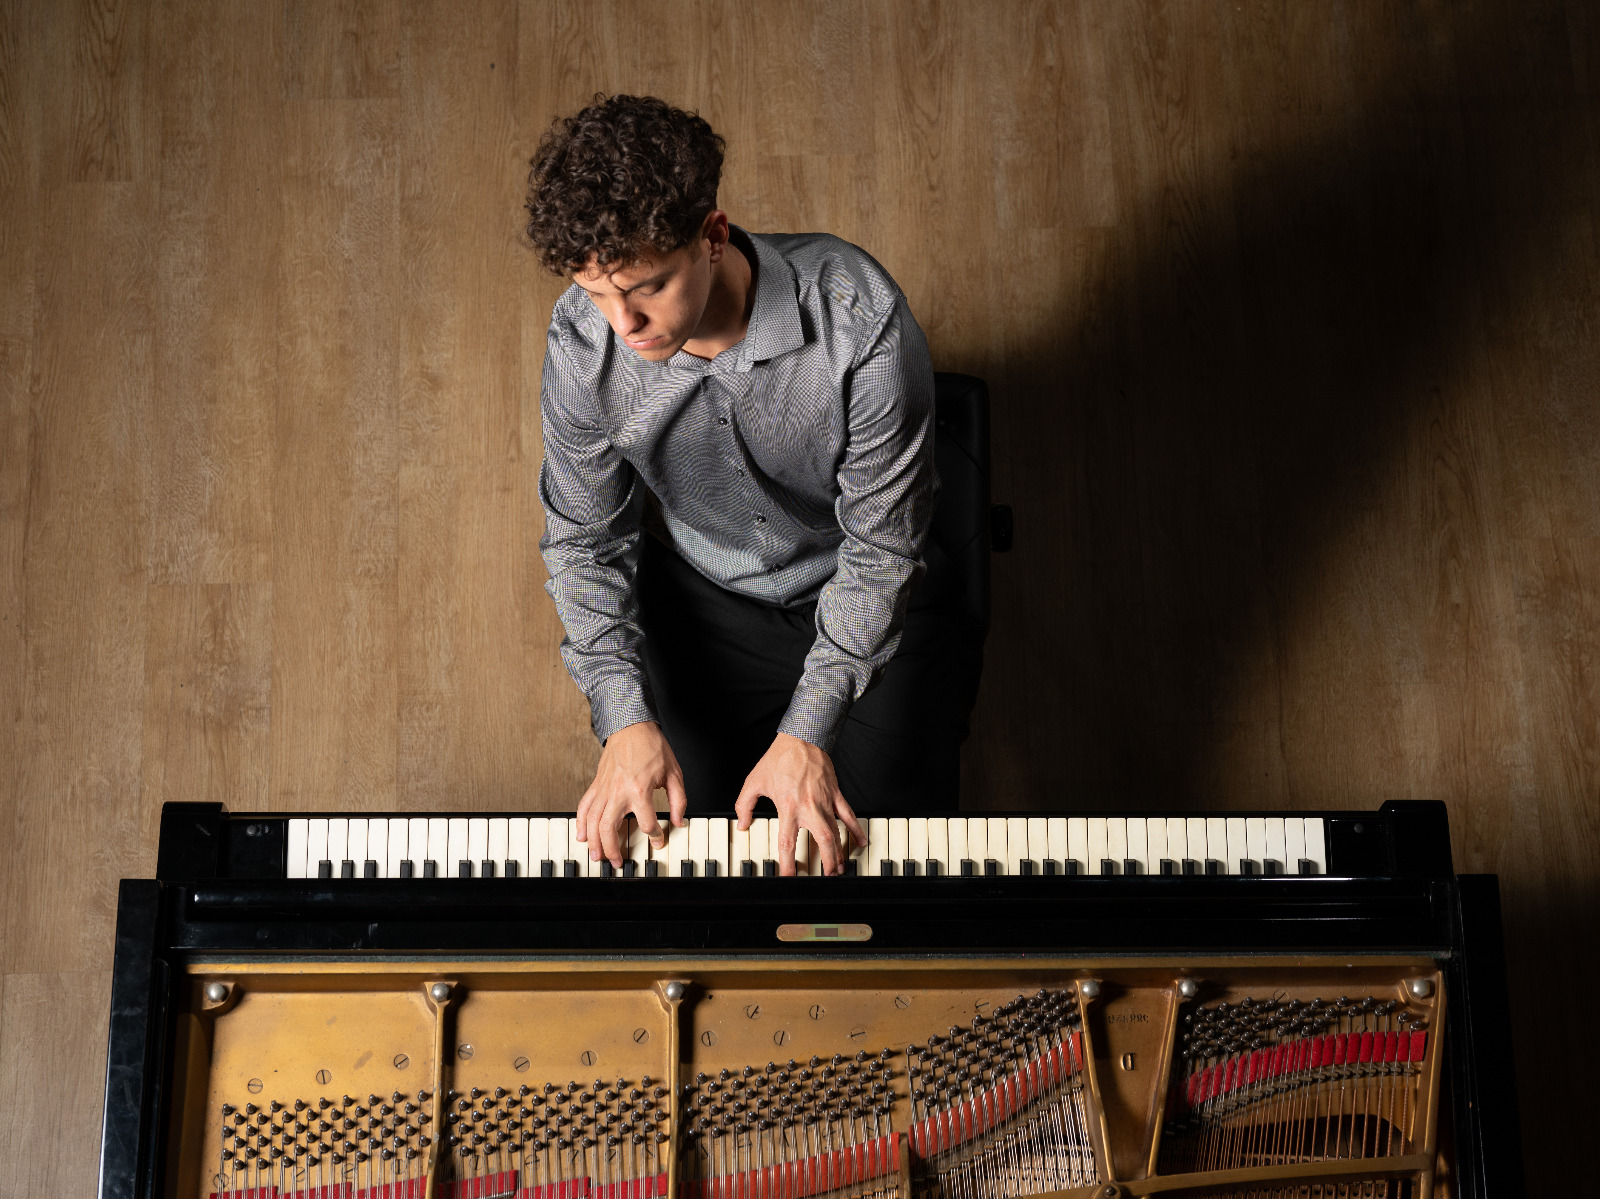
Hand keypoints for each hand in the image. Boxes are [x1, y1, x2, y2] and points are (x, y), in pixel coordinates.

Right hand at [574, 722, 686, 867]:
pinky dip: (581, 822)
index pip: (646, 824)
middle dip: (613, 850)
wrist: (632, 726)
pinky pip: (585, 806)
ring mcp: (605, 789)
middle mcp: (619, 792)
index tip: (658, 841)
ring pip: (593, 822)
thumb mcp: (674, 773)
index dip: (655, 837)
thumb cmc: (652, 747)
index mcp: (640, 790)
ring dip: (594, 842)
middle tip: (618, 862)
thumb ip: (679, 800)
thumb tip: (678, 821)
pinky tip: (582, 834)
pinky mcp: (597, 784)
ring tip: (598, 856)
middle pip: (610, 829)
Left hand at [735, 733, 864, 875]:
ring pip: (836, 833)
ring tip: (839, 868)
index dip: (788, 864)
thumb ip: (744, 805)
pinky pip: (849, 815)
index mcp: (788, 807)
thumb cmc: (779, 758)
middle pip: (822, 842)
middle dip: (826, 863)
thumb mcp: (754, 781)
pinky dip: (856, 830)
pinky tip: (860, 842)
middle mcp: (809, 807)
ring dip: (839, 852)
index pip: (788, 843)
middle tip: (826, 877)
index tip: (789, 877)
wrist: (801, 738)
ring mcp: (825, 801)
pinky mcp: (835, 793)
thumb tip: (742, 824)